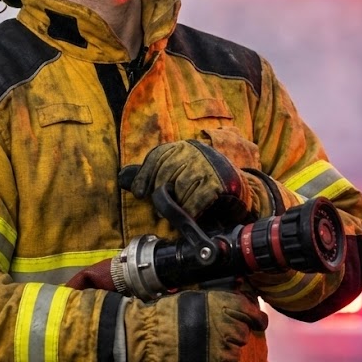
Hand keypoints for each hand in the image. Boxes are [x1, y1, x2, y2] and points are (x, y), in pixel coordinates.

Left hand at [119, 140, 274, 223]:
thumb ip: (154, 174)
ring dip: (179, 205)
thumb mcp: (180, 172)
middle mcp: (194, 151)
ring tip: (184, 210)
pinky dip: (192, 211)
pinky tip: (194, 214)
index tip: (139, 193)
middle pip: (165, 174)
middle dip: (162, 194)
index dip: (145, 175)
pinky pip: (194, 201)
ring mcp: (206, 166)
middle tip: (165, 207)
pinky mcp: (217, 182)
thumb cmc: (205, 183)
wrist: (240, 190)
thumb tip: (122, 177)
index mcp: (183, 147)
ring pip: (179, 189)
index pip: (157, 157)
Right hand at [123, 290, 267, 361]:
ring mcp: (227, 350)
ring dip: (224, 354)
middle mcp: (232, 327)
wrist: (149, 335)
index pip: (255, 314)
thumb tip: (239, 296)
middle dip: (231, 336)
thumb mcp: (197, 296)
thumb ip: (221, 300)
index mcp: (229, 305)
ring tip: (203, 350)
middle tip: (212, 336)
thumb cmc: (168, 313)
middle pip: (243, 335)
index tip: (255, 322)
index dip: (255, 319)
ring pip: (235, 355)